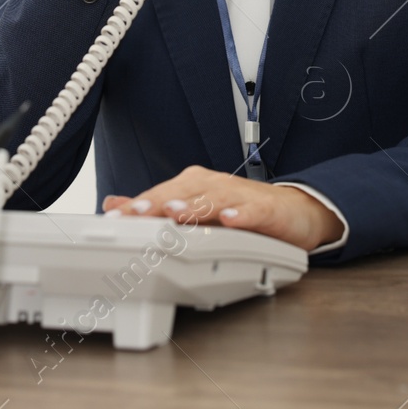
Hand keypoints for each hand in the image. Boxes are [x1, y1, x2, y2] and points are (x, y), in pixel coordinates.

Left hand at [101, 165, 343, 251]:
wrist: (295, 211)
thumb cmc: (242, 210)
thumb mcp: (196, 208)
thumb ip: (156, 207)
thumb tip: (116, 203)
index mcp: (195, 186)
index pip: (160, 194)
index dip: (136, 205)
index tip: (112, 217)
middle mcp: (214, 186)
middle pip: (183, 192)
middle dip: (158, 202)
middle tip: (135, 213)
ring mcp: (241, 197)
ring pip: (214, 199)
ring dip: (194, 206)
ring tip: (175, 214)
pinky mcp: (267, 210)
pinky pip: (253, 212)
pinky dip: (242, 216)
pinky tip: (230, 222)